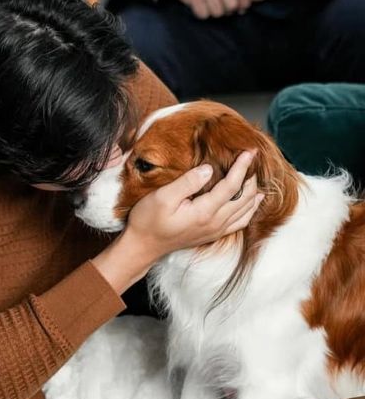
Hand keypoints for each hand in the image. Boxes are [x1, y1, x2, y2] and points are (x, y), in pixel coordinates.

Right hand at [92, 151, 262, 293]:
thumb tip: (209, 169)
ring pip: (246, 212)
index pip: (232, 186)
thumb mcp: (162, 197)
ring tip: (256, 178)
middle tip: (253, 160)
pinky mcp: (211, 235)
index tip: (248, 151)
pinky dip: (250, 210)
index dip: (242, 167)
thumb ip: (187, 182)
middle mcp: (215, 223)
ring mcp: (215, 231)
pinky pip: (240, 223)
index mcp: (204, 212)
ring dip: (254, 194)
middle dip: (251, 178)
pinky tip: (251, 202)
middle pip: (244, 198)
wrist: (142, 246)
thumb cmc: (148, 220)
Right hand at [151, 0, 250, 18]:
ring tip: (206, 3)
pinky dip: (200, 13)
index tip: (238, 7)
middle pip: (231, 5)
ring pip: (217, 12)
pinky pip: (203, 14)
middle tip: (218, 6)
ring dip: (211, 12)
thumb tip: (242, 6)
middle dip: (225, 10)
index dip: (243, 2)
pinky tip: (197, 5)